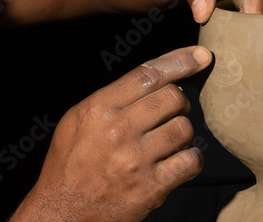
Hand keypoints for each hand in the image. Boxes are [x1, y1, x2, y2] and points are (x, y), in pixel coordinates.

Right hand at [10, 46, 211, 221]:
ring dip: (182, 133)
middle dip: (180, 103)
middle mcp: (118, 130)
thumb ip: (112, 97)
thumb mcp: (77, 120)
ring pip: (184, 128)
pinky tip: (180, 162)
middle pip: (173, 98)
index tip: (201, 56)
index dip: (179, 61)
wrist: (62, 214)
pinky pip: (191, 161)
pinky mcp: (151, 187)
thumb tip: (155, 77)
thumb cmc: (70, 164)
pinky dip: (191, 160)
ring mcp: (135, 159)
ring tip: (169, 142)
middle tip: (173, 112)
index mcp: (98, 108)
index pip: (148, 74)